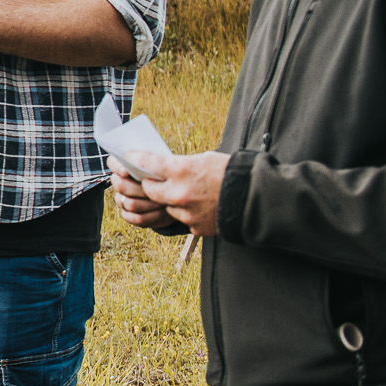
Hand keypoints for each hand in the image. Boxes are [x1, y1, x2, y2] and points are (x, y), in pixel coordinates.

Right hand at [108, 158, 176, 230]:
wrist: (176, 199)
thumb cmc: (170, 179)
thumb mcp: (165, 168)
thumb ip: (153, 165)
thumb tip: (145, 172)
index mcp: (125, 167)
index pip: (113, 162)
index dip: (117, 167)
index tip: (127, 171)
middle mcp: (120, 183)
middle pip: (120, 185)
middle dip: (141, 188)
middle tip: (159, 188)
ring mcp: (122, 200)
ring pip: (131, 203)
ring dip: (150, 203)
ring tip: (164, 201)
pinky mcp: (128, 216)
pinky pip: (137, 217)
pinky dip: (152, 215)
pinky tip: (163, 211)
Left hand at [109, 149, 228, 235]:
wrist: (257, 199)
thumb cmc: (233, 173)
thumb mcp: (205, 159)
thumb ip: (180, 165)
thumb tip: (160, 167)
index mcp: (182, 170)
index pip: (147, 163)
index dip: (135, 159)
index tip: (127, 157)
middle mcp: (180, 193)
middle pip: (149, 190)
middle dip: (147, 185)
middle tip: (148, 180)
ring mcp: (186, 213)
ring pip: (166, 207)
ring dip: (170, 201)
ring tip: (187, 193)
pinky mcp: (195, 228)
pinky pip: (182, 219)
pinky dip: (187, 212)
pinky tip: (200, 205)